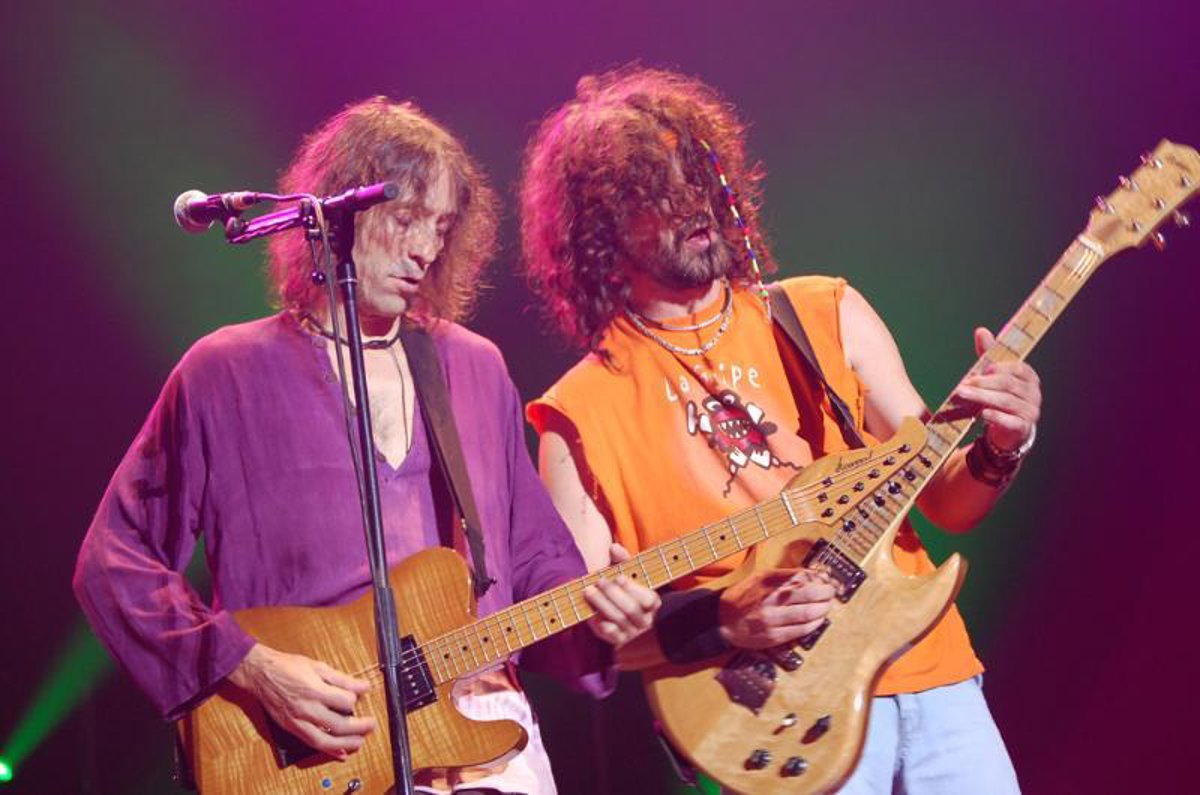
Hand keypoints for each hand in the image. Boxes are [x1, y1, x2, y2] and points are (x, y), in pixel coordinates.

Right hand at [228, 644, 376, 758]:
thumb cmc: (288, 667)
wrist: (261, 674)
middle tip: (371, 724)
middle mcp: (307, 709)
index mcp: (315, 690)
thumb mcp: (318, 667)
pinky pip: (311, 743)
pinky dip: (328, 750)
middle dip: (359, 727)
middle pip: (339, 724)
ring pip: (325, 741)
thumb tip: (364, 686)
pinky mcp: (292, 728)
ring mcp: (298, 721)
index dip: (355, 700)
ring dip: (346, 744)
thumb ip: (342, 679)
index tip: (359, 696)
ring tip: (360, 743)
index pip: (344, 702)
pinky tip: (341, 753)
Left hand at [584, 543, 661, 646]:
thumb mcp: (628, 574)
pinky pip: (611, 636)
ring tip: (588, 592)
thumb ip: (623, 561)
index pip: (648, 598)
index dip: (633, 588)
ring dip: (602, 605)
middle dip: (612, 594)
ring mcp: (633, 632)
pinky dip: (601, 626)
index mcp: (653, 603)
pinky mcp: (619, 641)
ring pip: (618, 620)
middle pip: (630, 609)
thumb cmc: (625, 591)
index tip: (618, 577)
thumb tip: (614, 547)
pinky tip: (591, 615)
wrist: (622, 617)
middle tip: (598, 582)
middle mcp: (646, 620)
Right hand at [717, 569, 835, 648]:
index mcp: (767, 581)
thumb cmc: (743, 597)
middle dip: (826, 593)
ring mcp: (772, 619)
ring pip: (807, 613)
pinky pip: (800, 630)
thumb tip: (811, 575)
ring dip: (822, 609)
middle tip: (831, 592)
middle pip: (808, 594)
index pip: (801, 577)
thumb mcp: (759, 578)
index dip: (818, 578)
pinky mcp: (773, 636)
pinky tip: (817, 620)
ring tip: (827, 606)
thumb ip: (784, 576)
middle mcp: (770, 599)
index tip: (826, 579)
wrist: (722, 620)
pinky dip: (813, 624)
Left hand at [954, 327, 1040, 451]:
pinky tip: (983, 414)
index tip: (980, 369)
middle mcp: (1034, 393)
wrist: (1009, 429)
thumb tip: (981, 330)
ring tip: (963, 396)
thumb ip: (988, 355)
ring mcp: (1031, 411)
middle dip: (984, 384)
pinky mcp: (1023, 428)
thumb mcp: (994, 375)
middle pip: (1008, 385)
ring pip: (1007, 402)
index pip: (1016, 368)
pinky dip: (996, 417)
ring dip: (983, 398)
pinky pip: (1011, 421)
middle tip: (962, 385)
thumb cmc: (1001, 396)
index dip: (998, 368)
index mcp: (1029, 377)